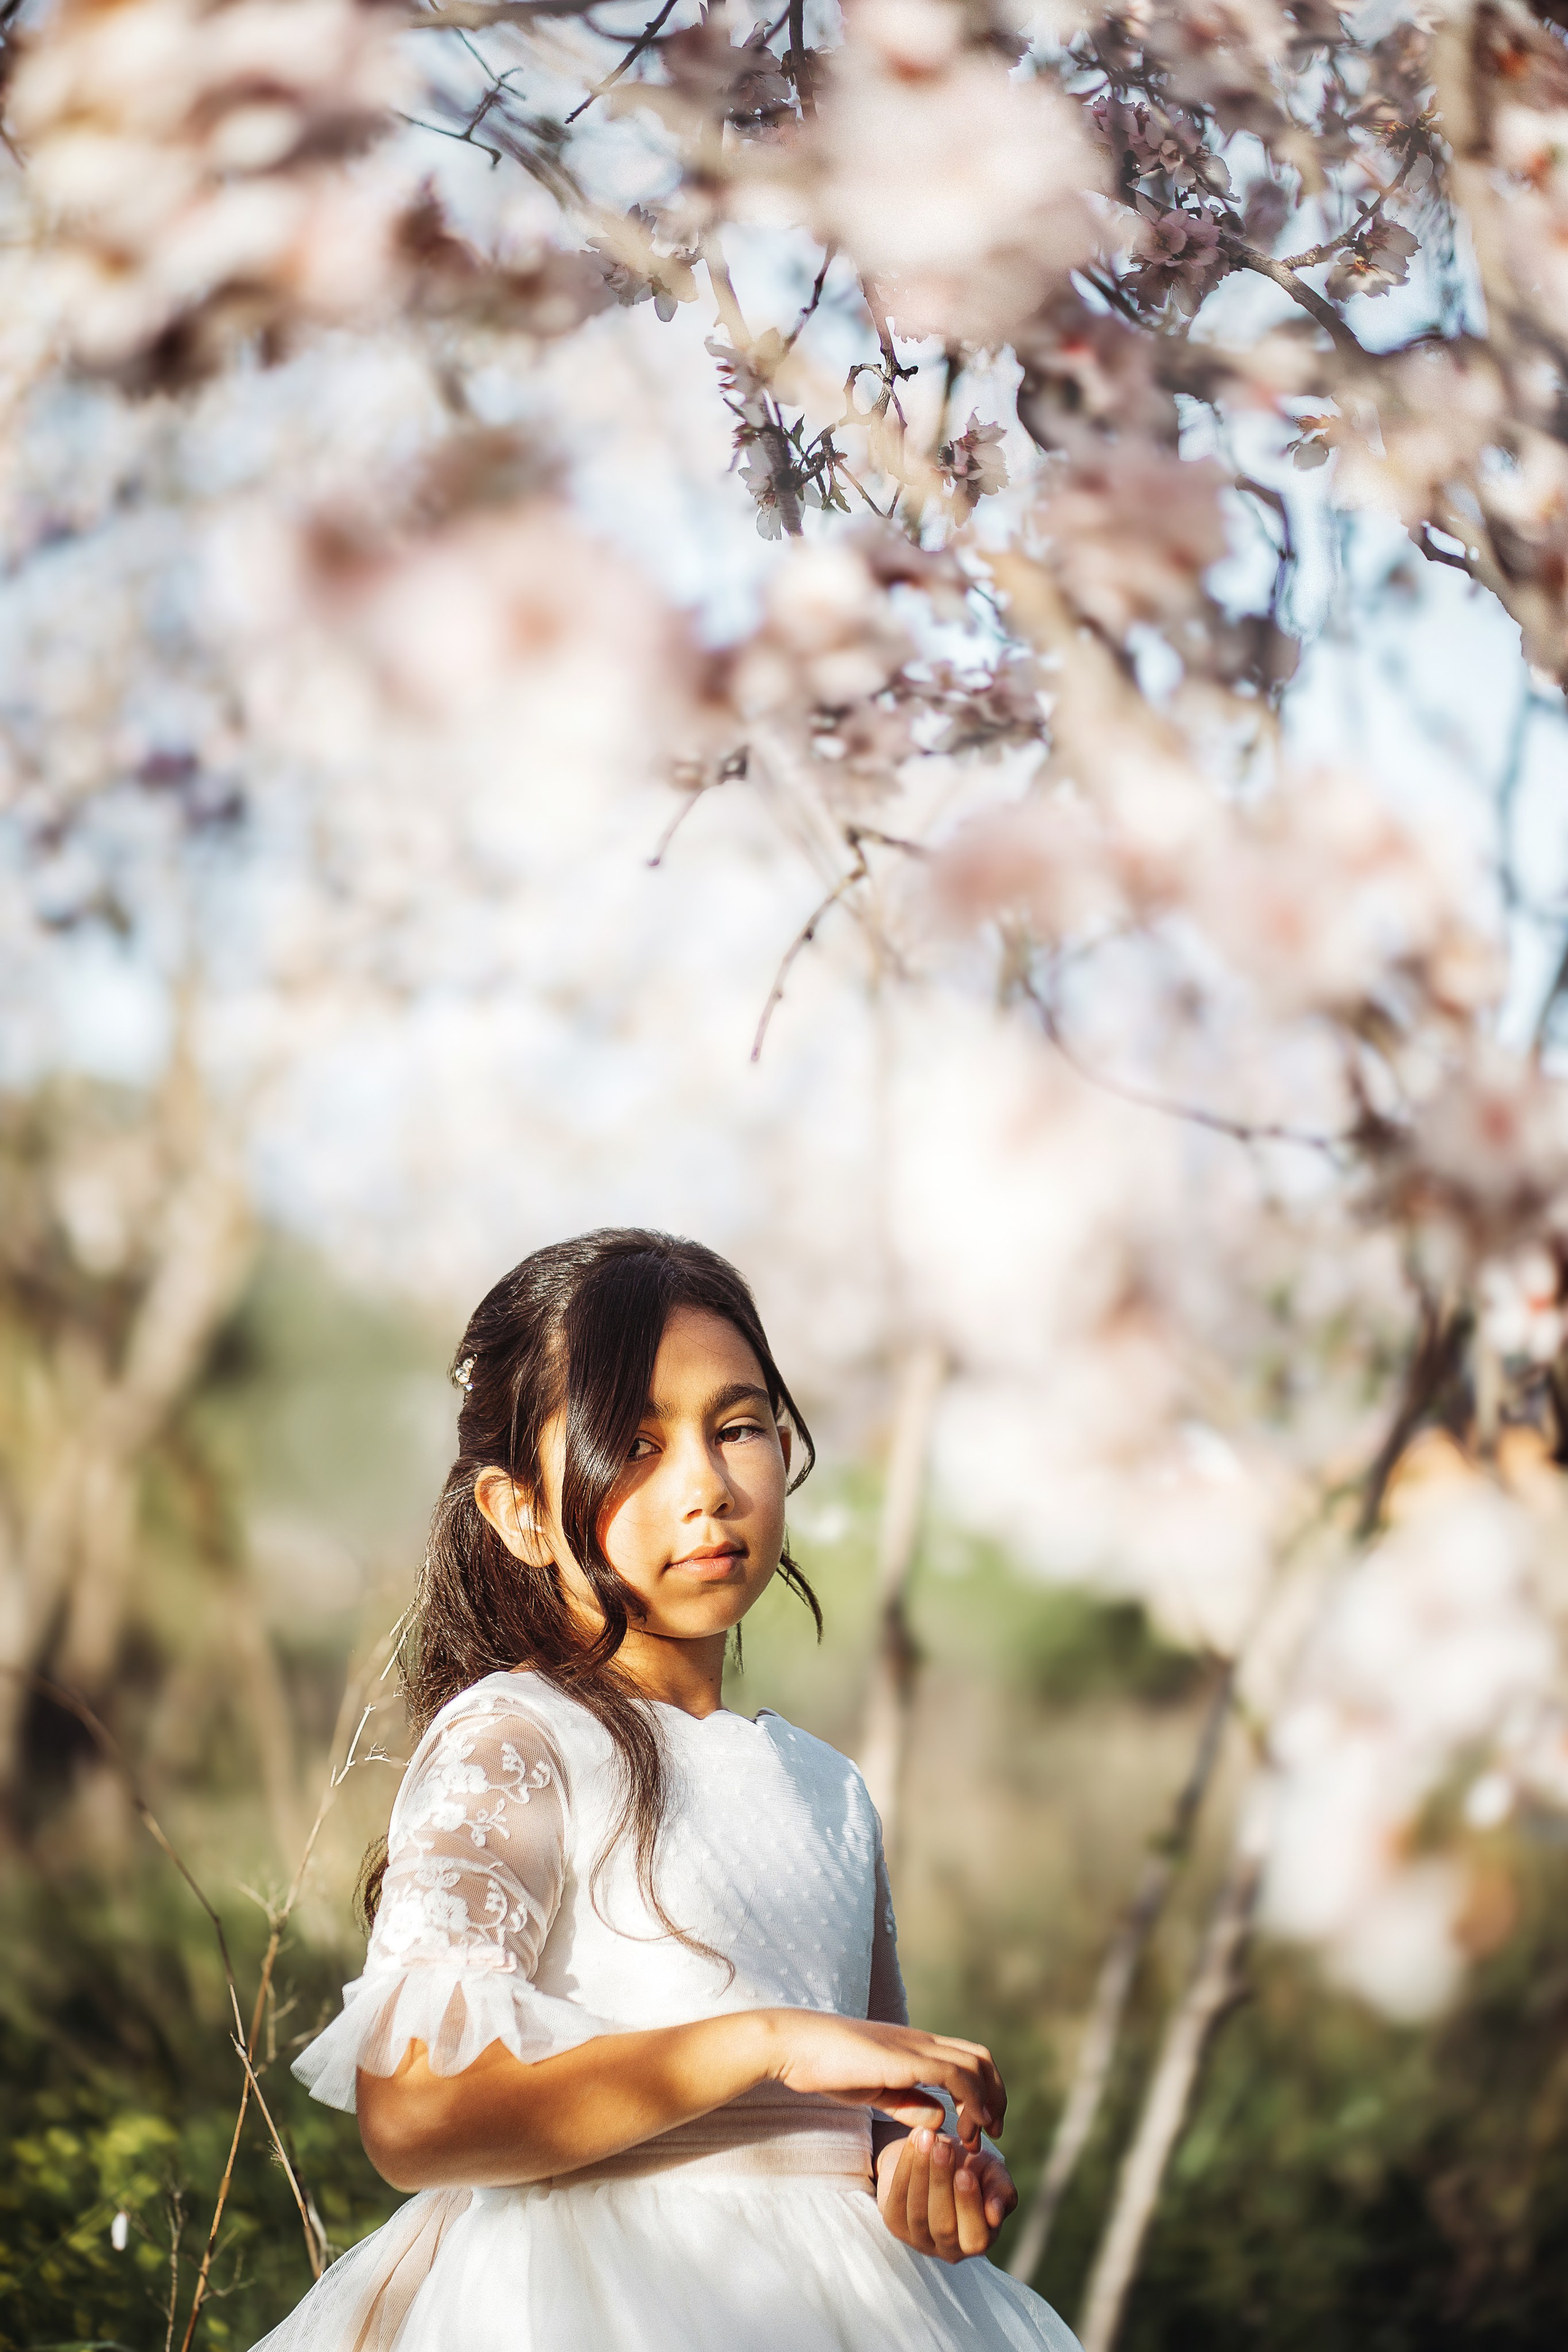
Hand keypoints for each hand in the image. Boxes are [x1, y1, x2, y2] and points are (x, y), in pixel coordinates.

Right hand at [758, 2011, 1004, 2145]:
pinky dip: (969, 2100)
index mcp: (915, 2047)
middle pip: (980, 2058)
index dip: (985, 2090)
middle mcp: (921, 2042)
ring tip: (978, 2138)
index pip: (968, 2057)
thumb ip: (908, 2102)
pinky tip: (965, 2127)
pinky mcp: (904, 2059)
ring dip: (986, 2102)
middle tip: (993, 2133)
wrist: (798, 2045)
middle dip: (996, 2095)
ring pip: (974, 2064)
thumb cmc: (829, 2066)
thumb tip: (939, 2117)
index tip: (982, 2126)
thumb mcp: (877, 2091)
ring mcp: (914, 2047)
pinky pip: (953, 2075)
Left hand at [876, 2126, 1017, 2262]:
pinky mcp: (895, 2224)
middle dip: (941, 2183)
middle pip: (943, 2225)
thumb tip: (994, 2214)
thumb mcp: (993, 2175)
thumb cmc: (972, 2170)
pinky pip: (897, 2200)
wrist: (937, 2159)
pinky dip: (904, 2168)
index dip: (968, 2206)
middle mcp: (948, 2250)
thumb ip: (1002, 2192)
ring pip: (917, 2213)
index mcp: (978, 2242)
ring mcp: (919, 2240)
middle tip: (942, 2148)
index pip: (975, 2237)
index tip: (965, 2172)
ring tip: (927, 2138)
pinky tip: (913, 2142)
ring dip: (921, 2172)